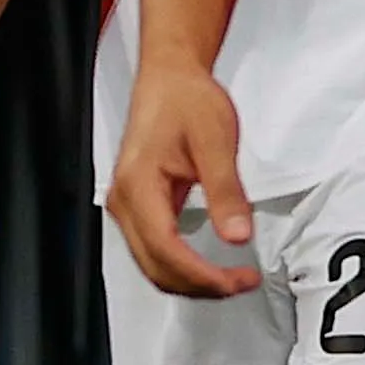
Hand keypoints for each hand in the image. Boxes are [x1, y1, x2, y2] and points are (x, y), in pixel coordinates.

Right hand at [106, 58, 257, 296]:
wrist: (170, 79)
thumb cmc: (186, 100)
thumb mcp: (216, 141)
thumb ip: (226, 191)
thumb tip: (237, 234)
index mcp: (138, 185)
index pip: (165, 250)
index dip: (201, 275)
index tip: (235, 281)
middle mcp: (124, 201)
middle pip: (155, 267)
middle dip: (199, 286)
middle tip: (241, 284)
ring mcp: (126, 205)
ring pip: (152, 265)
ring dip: (190, 280)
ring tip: (231, 279)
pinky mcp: (137, 206)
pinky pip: (154, 250)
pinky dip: (181, 266)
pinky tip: (209, 266)